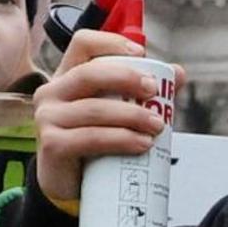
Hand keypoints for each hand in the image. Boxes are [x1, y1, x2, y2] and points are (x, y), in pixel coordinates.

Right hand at [31, 23, 171, 206]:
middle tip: (155, 92)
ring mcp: (48, 118)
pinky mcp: (52, 145)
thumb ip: (144, 93)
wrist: (70, 184)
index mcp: (68, 76)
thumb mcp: (116, 112)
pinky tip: (141, 144)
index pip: (82, 43)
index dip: (111, 42)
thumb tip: (178, 74)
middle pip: (89, 74)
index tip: (141, 53)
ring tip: (157, 126)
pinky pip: (90, 138)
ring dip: (132, 116)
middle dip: (126, 78)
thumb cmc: (93, 141)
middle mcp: (53, 92)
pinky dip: (120, 140)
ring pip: (95, 109)